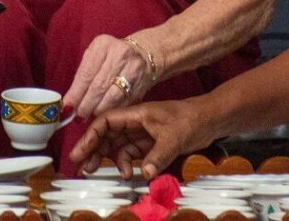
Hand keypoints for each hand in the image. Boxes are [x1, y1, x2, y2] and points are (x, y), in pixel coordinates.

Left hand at [64, 35, 153, 119]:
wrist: (144, 54)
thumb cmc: (112, 57)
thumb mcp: (95, 57)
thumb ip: (82, 76)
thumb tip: (69, 103)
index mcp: (103, 45)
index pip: (86, 73)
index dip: (76, 93)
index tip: (67, 108)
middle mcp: (120, 54)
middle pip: (98, 86)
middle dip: (86, 105)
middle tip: (78, 115)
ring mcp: (133, 69)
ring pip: (112, 97)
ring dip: (98, 110)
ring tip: (90, 115)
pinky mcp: (141, 83)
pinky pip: (123, 103)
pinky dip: (111, 111)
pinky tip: (105, 114)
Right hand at [70, 98, 214, 179]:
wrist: (209, 120)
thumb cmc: (190, 121)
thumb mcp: (174, 138)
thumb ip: (158, 156)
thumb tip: (145, 174)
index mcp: (136, 113)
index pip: (106, 121)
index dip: (90, 136)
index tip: (80, 152)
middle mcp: (135, 122)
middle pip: (107, 134)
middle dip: (92, 149)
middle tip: (80, 166)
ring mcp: (141, 133)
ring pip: (116, 145)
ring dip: (106, 158)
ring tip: (94, 171)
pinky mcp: (149, 143)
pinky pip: (130, 154)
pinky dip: (125, 164)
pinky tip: (129, 174)